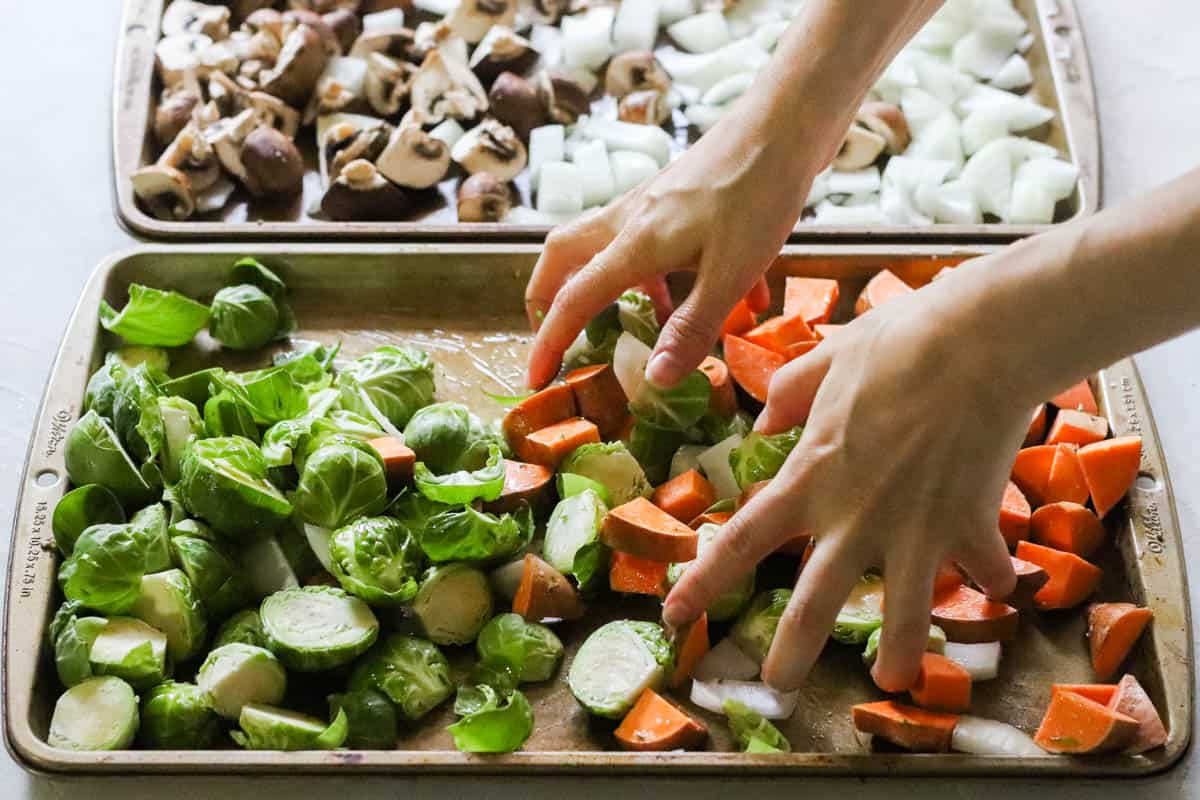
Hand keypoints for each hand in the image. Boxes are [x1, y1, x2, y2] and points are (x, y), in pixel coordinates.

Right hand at [523, 112, 822, 389]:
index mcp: (633, 244)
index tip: (534, 378)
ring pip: (604, 248)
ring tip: (642, 327)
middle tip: (555, 335)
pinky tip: (716, 297)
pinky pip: (652, 242)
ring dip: (610, 289)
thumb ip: (692, 329)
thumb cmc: (758, 195)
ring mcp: (650, 205)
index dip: (549, 343)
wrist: (785, 125)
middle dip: (549, 299)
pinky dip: (667, 276)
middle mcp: (629, 221)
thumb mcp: (730, 274)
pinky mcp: (676, 198)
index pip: (573, 301)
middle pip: (562, 257)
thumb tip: (654, 379)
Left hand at [663, 271, 1021, 691]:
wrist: (976, 342)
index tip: (675, 616)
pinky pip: (982, 566)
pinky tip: (1000, 586)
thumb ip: (787, 395)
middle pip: (814, 602)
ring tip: (891, 680)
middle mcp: (855, 516)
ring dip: (900, 651)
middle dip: (792, 652)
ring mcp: (914, 528)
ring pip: (903, 612)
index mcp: (810, 478)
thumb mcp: (824, 361)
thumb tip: (763, 424)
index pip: (743, 541)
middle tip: (778, 687)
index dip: (704, 583)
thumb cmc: (895, 343)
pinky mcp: (970, 525)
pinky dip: (991, 576)